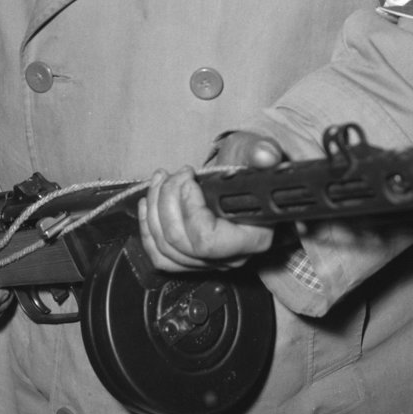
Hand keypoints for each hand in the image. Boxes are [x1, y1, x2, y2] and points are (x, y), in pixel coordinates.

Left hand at [138, 132, 284, 272]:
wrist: (237, 174)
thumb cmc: (245, 164)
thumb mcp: (254, 151)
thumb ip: (261, 150)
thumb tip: (265, 155)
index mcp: (254, 236)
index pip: (209, 241)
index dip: (190, 209)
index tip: (190, 179)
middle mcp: (231, 256)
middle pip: (183, 244)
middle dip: (168, 202)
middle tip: (173, 174)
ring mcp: (210, 262)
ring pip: (167, 249)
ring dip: (155, 210)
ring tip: (160, 180)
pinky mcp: (190, 260)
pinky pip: (160, 257)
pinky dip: (147, 230)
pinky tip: (148, 204)